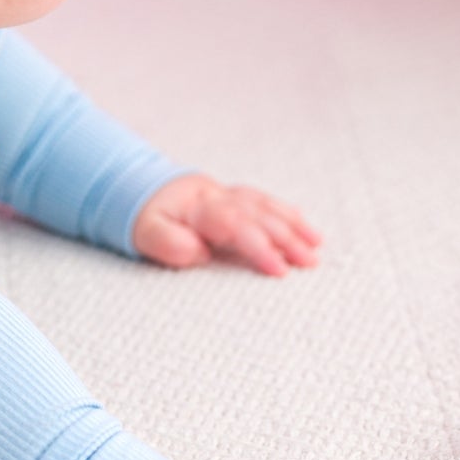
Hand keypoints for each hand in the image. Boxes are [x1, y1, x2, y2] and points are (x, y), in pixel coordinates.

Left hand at [132, 173, 320, 276]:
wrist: (143, 190)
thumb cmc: (148, 219)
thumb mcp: (146, 233)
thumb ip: (169, 242)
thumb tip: (201, 251)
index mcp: (199, 207)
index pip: (236, 225)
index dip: (259, 247)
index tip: (280, 270)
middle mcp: (219, 197)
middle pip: (257, 215)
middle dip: (286, 238)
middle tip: (309, 262)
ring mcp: (229, 195)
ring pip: (265, 206)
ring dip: (293, 226)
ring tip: (315, 247)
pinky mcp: (236, 198)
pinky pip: (265, 202)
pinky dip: (288, 214)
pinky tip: (307, 229)